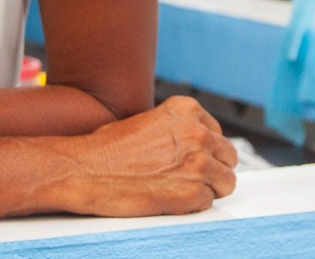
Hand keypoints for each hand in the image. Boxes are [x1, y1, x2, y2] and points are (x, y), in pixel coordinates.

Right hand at [55, 96, 237, 215]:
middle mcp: (198, 133)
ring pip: (226, 182)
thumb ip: (177, 128)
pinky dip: (192, 205)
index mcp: (187, 110)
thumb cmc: (108, 148)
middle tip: (189, 178)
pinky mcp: (194, 192)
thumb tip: (195, 144)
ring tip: (181, 191)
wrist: (86, 170)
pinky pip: (207, 202)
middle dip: (213, 169)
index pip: (218, 134)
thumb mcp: (149, 121)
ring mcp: (199, 163)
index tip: (193, 159)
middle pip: (228, 157)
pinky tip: (169, 200)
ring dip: (208, 189)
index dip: (207, 150)